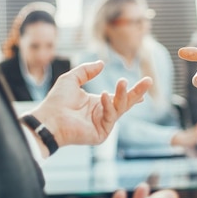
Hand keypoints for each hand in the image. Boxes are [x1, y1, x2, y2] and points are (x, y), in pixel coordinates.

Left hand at [29, 61, 151, 152]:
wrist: (48, 119)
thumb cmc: (56, 101)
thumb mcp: (72, 79)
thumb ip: (87, 71)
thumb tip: (102, 63)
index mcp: (97, 104)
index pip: (119, 97)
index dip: (131, 92)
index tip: (145, 84)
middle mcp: (102, 114)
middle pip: (125, 103)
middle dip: (137, 92)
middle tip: (148, 81)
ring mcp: (103, 125)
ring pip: (120, 108)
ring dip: (123, 95)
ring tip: (122, 82)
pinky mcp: (101, 133)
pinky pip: (110, 116)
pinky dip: (108, 105)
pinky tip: (103, 95)